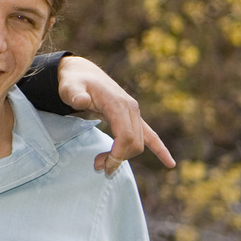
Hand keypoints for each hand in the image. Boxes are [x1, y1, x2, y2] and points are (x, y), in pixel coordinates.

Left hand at [57, 56, 175, 174]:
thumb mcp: (70, 87)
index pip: (126, 136)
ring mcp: (135, 113)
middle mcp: (131, 108)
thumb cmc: (75, 83)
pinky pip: (151, 136)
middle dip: (118, 159)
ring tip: (102, 163)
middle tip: (98, 166)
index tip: (102, 165)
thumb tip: (81, 101)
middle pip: (134, 143)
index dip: (117, 154)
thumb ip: (74, 95)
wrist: (83, 74)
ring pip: (139, 143)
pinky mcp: (134, 117)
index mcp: (118, 104)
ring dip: (125, 157)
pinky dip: (160, 150)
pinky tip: (169, 164)